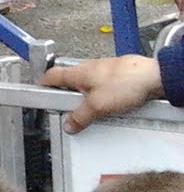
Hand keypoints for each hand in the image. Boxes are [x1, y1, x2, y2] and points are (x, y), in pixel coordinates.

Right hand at [40, 55, 163, 132]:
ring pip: (87, 82)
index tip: (37, 90)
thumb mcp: (98, 106)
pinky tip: (110, 103)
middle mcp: (88, 67)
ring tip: (92, 109)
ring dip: (85, 94)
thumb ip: (80, 116)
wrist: (154, 77)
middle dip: (66, 92)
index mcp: (77, 72)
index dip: (42, 83)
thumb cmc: (126, 83)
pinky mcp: (117, 72)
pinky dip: (101, 93)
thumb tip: (69, 124)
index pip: (51, 76)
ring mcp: (103, 68)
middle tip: (66, 107)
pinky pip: (102, 84)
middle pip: (69, 79)